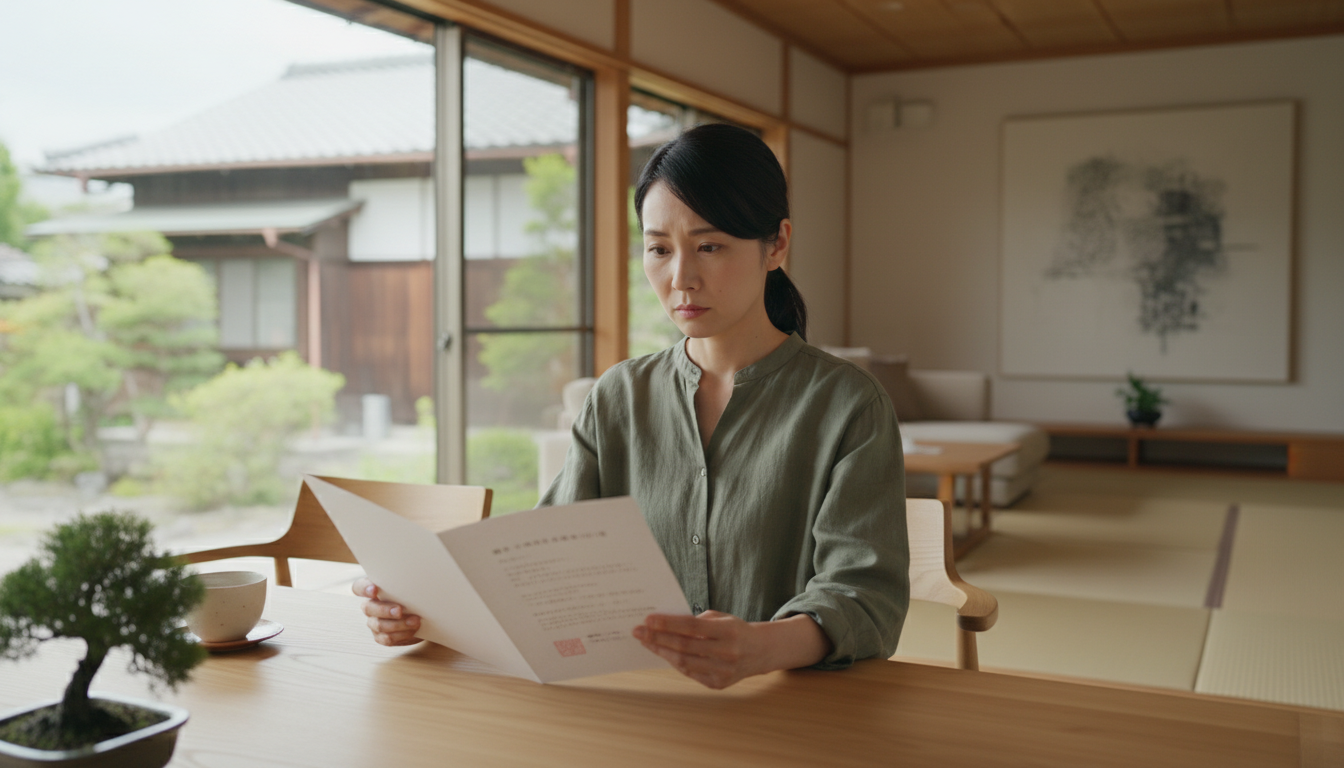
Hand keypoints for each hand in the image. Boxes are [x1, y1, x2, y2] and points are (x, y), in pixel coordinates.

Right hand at [353, 577, 421, 645]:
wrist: (421, 613)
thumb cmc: (412, 594)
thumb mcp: (408, 586)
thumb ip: (403, 584)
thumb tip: (411, 580)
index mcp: (372, 590)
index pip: (359, 587)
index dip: (364, 588)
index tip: (375, 589)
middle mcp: (370, 606)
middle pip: (369, 608)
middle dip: (385, 610)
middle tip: (400, 610)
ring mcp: (374, 622)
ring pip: (379, 625)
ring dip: (398, 624)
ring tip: (415, 621)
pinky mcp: (382, 637)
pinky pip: (387, 638)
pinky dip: (402, 634)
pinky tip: (413, 630)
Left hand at [633, 611, 831, 688]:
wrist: (760, 652)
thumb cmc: (736, 630)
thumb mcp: (722, 618)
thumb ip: (697, 621)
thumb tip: (666, 624)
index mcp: (729, 631)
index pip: (692, 627)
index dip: (668, 624)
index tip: (648, 619)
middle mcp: (727, 653)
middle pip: (684, 646)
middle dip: (657, 638)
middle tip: (638, 631)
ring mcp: (723, 672)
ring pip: (684, 663)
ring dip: (662, 652)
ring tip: (646, 642)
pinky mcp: (718, 684)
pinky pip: (690, 673)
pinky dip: (675, 662)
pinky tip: (663, 653)